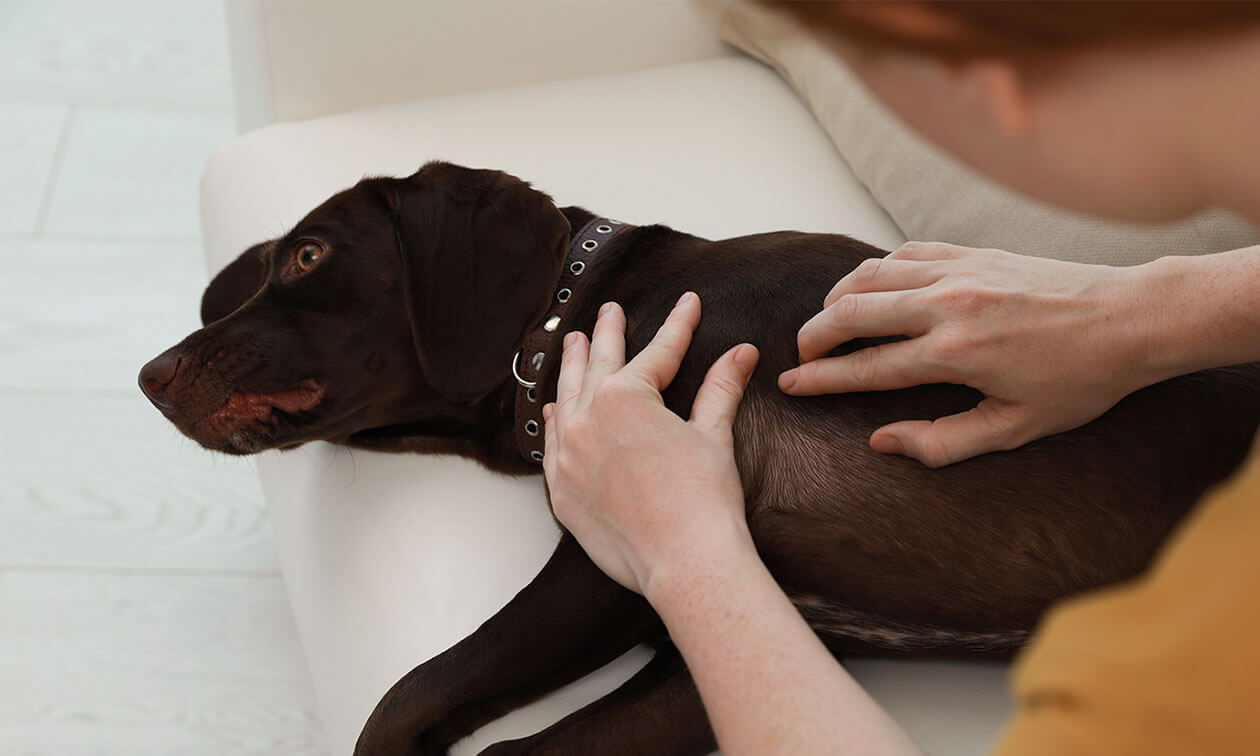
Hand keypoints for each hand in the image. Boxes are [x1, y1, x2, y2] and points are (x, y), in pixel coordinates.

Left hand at [542, 292, 759, 596]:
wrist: (685, 562)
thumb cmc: (703, 500)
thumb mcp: (713, 435)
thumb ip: (721, 388)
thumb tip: (742, 352)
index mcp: (625, 397)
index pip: (657, 353)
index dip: (678, 326)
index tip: (688, 303)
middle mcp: (587, 418)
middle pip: (599, 365)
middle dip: (609, 333)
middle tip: (610, 309)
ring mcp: (568, 456)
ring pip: (567, 398)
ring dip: (573, 368)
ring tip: (575, 343)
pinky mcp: (562, 491)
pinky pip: (553, 445)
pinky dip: (556, 421)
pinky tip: (556, 408)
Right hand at [779, 242, 1156, 466]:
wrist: (1131, 318)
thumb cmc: (1081, 381)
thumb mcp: (1016, 428)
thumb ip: (944, 442)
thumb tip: (883, 442)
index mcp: (956, 354)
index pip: (867, 367)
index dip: (821, 379)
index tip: (790, 384)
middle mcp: (948, 305)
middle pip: (852, 311)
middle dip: (815, 334)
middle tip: (801, 355)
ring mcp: (959, 271)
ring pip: (871, 274)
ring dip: (838, 298)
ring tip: (827, 321)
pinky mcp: (972, 252)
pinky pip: (905, 253)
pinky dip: (876, 270)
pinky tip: (871, 288)